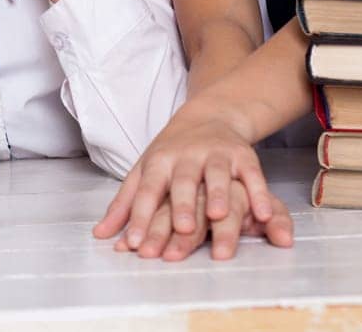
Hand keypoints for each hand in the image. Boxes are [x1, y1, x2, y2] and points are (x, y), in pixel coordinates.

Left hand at [92, 99, 280, 250]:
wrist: (208, 116)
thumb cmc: (171, 153)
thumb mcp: (144, 172)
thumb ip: (124, 204)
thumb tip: (100, 235)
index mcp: (158, 162)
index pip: (146, 190)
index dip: (140, 216)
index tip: (135, 244)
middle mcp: (186, 156)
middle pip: (182, 182)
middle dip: (182, 205)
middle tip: (182, 229)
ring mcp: (215, 154)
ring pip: (216, 175)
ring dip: (217, 194)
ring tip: (217, 216)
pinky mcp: (243, 155)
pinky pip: (252, 175)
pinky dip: (259, 193)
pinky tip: (262, 213)